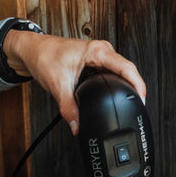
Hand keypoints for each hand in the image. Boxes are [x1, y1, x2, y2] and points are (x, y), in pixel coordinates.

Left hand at [1, 32, 145, 133]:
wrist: (32, 50)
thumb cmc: (44, 56)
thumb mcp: (57, 85)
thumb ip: (68, 109)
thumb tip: (77, 126)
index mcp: (97, 51)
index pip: (126, 68)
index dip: (138, 85)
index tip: (142, 101)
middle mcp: (102, 51)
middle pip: (128, 71)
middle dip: (134, 89)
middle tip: (138, 108)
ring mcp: (101, 57)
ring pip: (121, 73)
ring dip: (126, 87)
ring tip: (130, 104)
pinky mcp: (97, 63)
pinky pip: (113, 74)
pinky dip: (116, 85)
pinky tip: (116, 96)